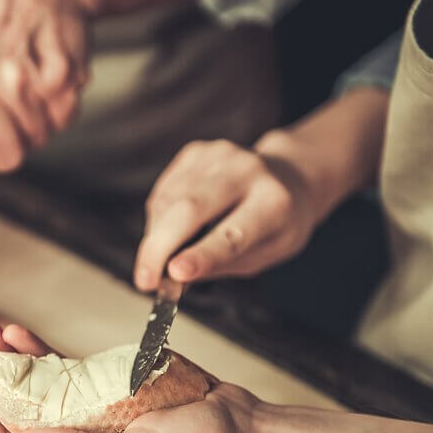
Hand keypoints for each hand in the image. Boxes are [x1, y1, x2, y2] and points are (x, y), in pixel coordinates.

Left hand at [0, 0, 95, 180]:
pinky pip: (64, 119)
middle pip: (6, 159)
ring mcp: (19, 76)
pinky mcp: (59, 72)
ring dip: (34, 122)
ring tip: (23, 87)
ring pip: (38, 140)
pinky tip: (44, 79)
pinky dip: (59, 106)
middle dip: (8, 142)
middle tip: (3, 107)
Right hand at [133, 136, 323, 290]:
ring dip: (156, 237)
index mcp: (274, 204)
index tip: (174, 273)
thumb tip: (173, 278)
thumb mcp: (264, 256)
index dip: (201, 254)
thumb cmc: (276, 224)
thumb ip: (220, 266)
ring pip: (168, 203)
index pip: (233, 234)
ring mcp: (218, 156)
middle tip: (145, 280)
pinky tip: (170, 230)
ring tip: (162, 257)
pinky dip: (158, 220)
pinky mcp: (195, 152)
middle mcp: (247, 171)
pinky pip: (162, 194)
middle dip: (159, 248)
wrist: (288, 177)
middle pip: (190, 209)